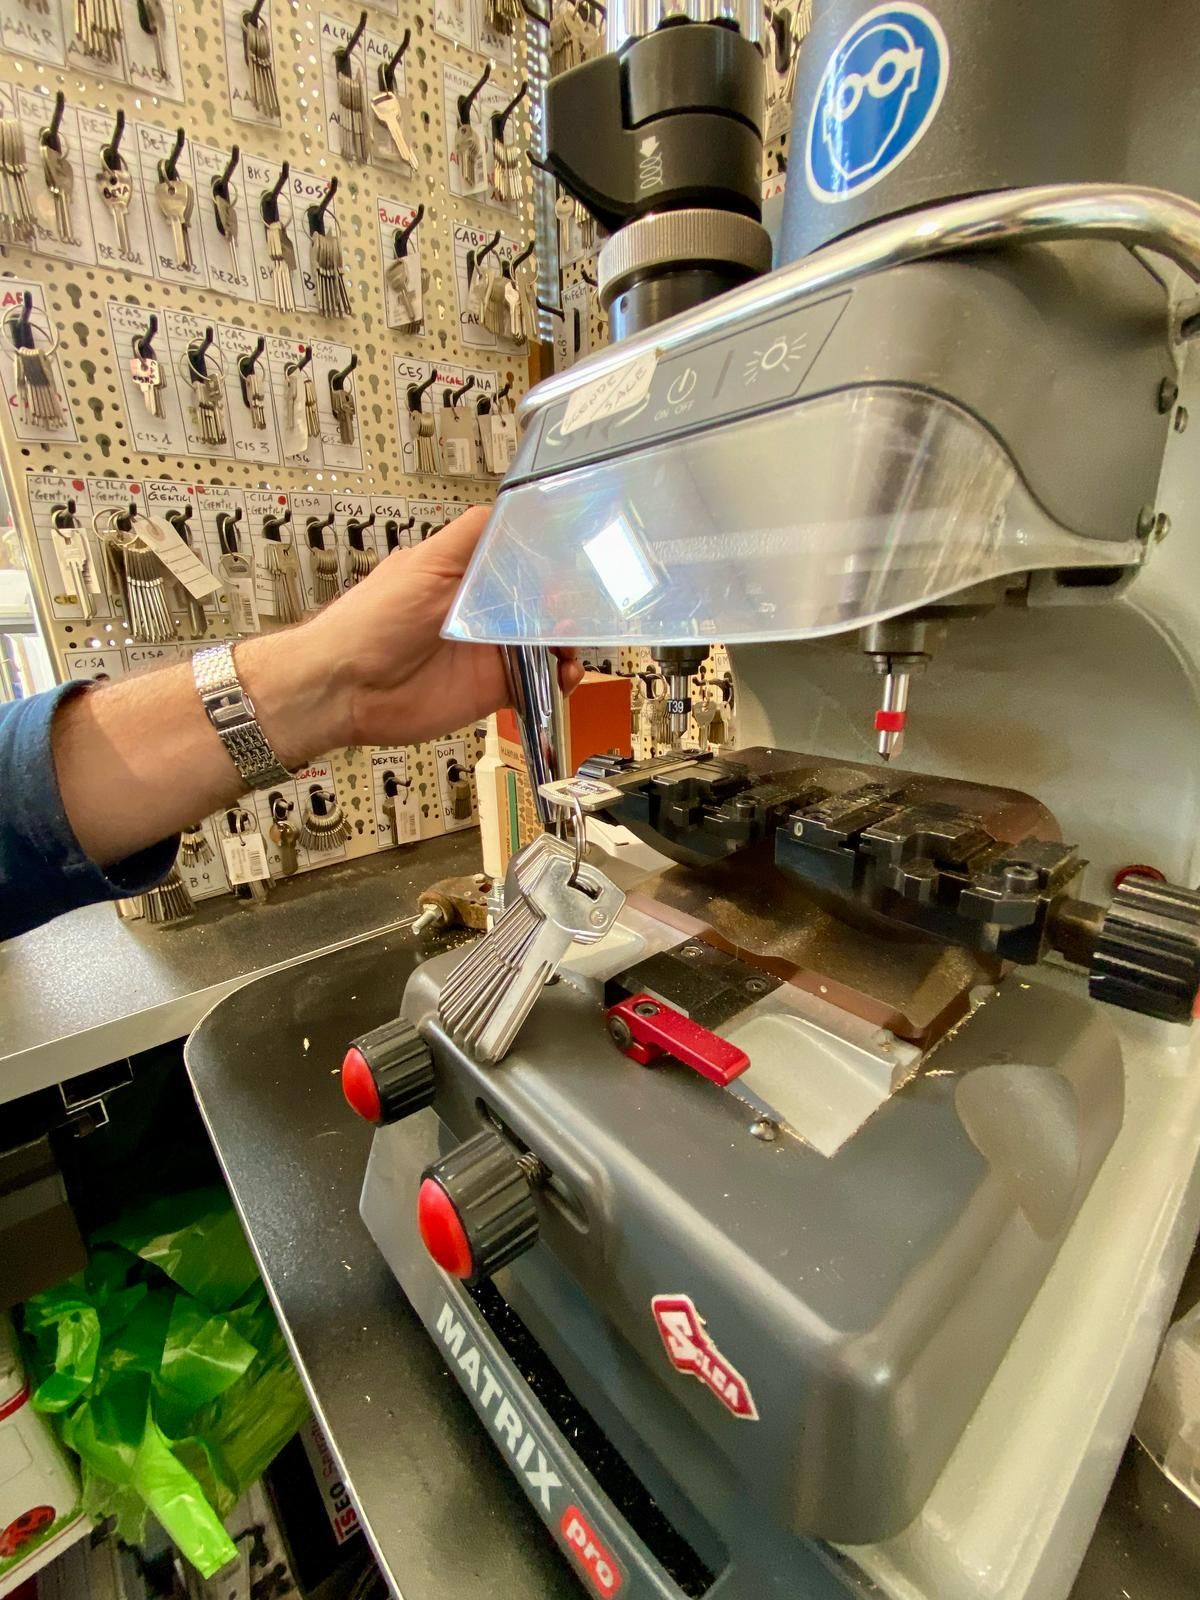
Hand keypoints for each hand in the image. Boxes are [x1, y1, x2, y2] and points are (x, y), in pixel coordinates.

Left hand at [250, 505, 581, 760]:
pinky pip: (538, 681)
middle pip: (541, 599)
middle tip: (587, 606)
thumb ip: (471, 539)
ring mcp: (490, 648)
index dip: (551, 557)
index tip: (579, 558)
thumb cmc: (372, 621)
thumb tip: (511, 508)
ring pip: (546, 640)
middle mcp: (482, 609)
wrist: (346, 689)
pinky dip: (560, 679)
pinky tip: (567, 676)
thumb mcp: (425, 564)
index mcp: (466, 572)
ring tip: (576, 644)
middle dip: (568, 601)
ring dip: (569, 640)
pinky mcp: (494, 687)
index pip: (520, 556)